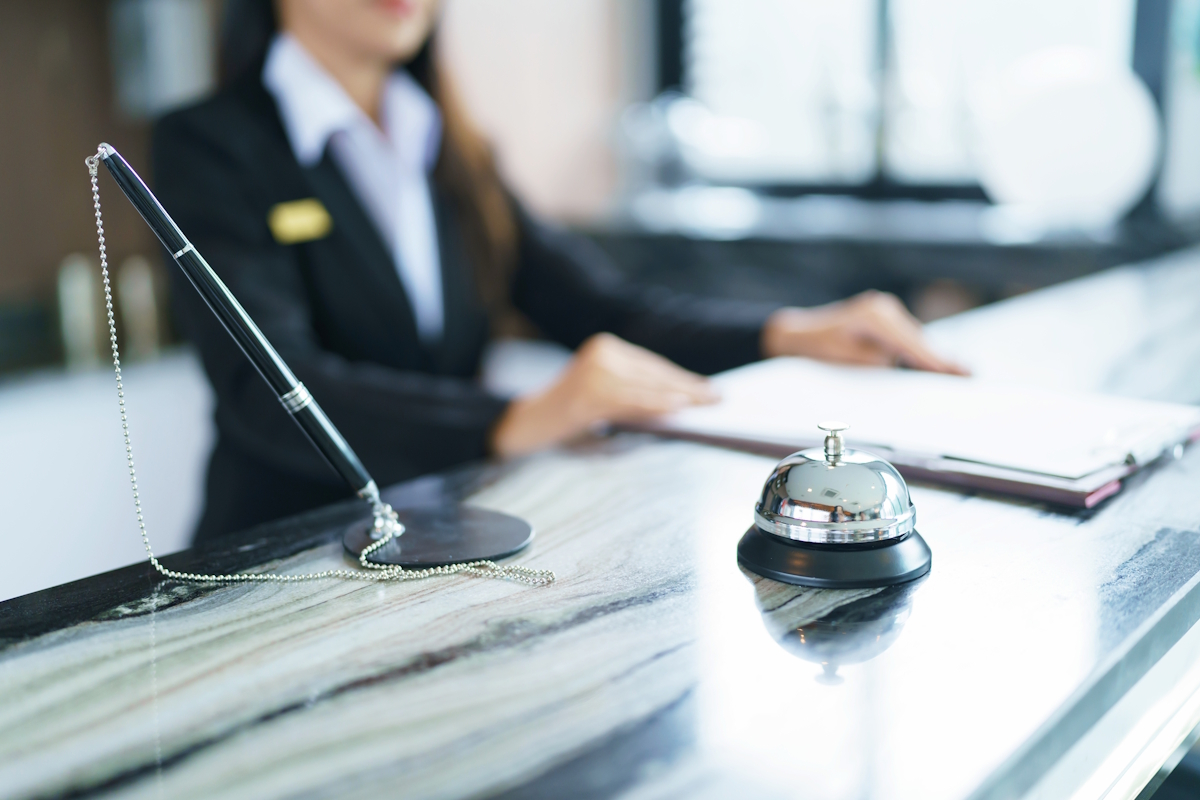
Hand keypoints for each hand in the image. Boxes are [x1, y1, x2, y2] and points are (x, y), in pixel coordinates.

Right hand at [490, 333, 717, 456]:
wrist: (525, 425)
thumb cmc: (566, 420)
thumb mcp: (605, 403)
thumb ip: (636, 400)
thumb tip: (680, 406)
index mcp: (606, 348)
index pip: (653, 365)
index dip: (684, 379)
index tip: (710, 391)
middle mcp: (602, 351)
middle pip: (655, 372)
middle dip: (688, 388)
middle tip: (717, 399)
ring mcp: (594, 368)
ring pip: (647, 384)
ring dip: (679, 396)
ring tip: (704, 404)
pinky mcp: (589, 391)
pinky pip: (631, 400)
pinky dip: (656, 405)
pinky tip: (676, 408)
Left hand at [762, 291, 967, 374]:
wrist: (793, 336)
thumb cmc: (815, 349)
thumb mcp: (848, 360)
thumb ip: (878, 364)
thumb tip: (903, 367)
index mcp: (876, 316)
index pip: (913, 344)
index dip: (936, 361)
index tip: (958, 372)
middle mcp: (883, 308)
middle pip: (919, 340)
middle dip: (938, 360)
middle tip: (969, 375)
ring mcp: (883, 310)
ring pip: (914, 339)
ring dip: (928, 357)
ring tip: (959, 373)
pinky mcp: (882, 317)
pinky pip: (904, 337)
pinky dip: (916, 352)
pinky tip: (934, 365)